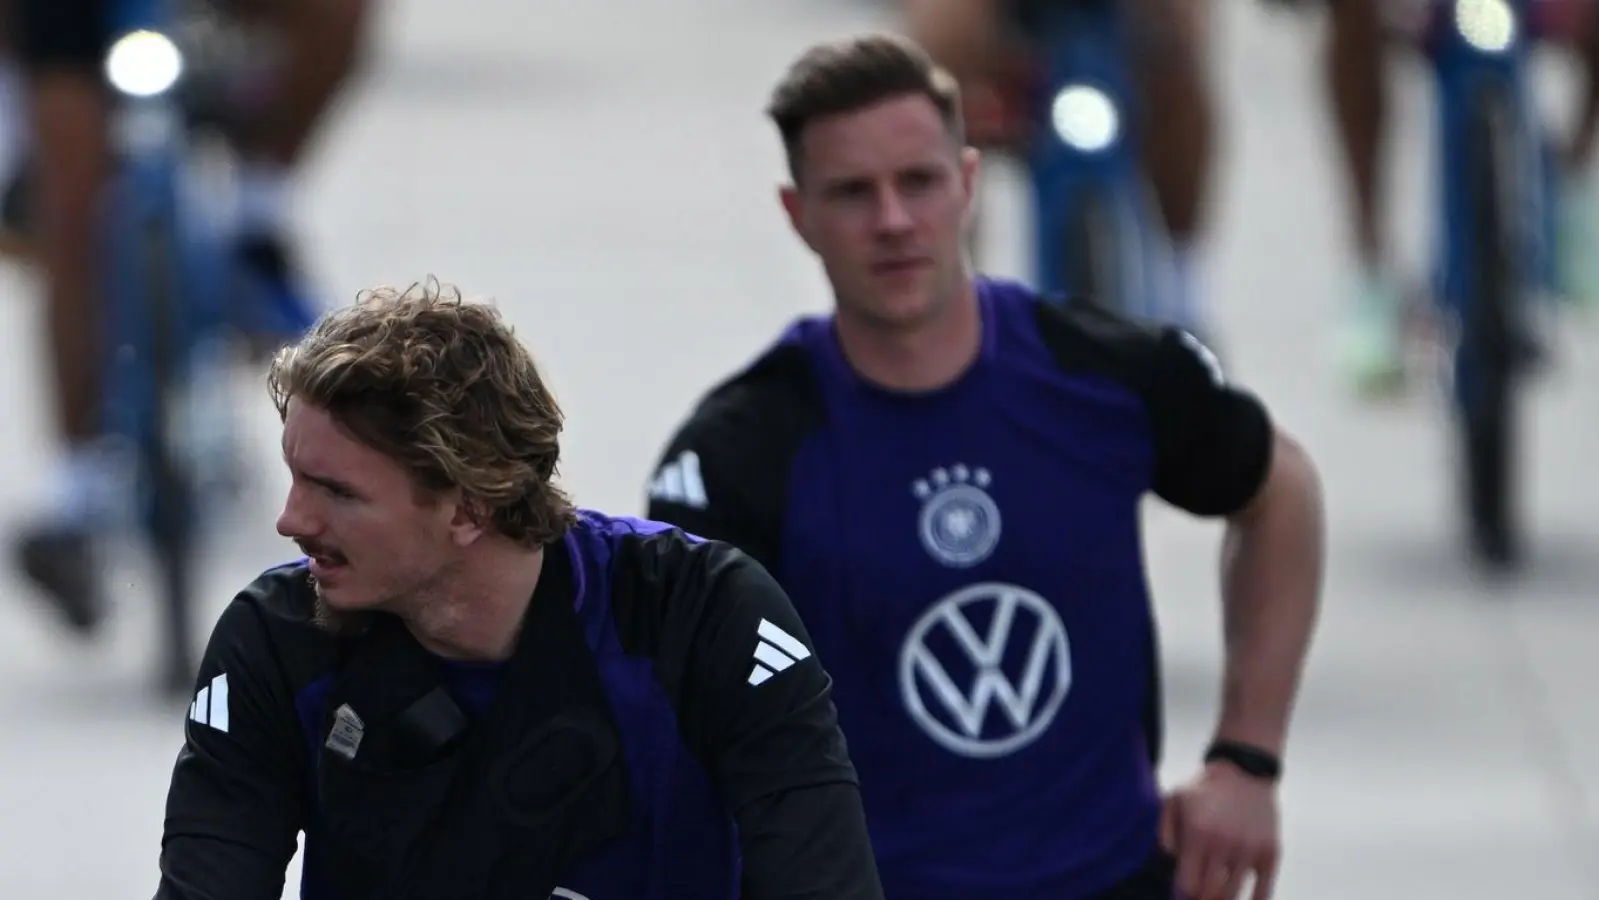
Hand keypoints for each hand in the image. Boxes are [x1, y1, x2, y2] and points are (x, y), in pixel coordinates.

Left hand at [1158, 762, 1280, 899]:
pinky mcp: (1271, 852)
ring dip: (1223, 899)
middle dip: (1201, 898)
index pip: (1188, 884)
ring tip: (1217, 893)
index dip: (1183, 894)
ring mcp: (1250, 849)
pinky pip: (1264, 891)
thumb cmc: (1205, 788)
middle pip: (1210, 894)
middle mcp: (1225, 844)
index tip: (1183, 892)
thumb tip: (1171, 861)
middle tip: (1199, 894)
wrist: (1245, 770)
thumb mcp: (1174, 799)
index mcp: (1198, 833)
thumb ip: (1165, 832)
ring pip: (1233, 895)